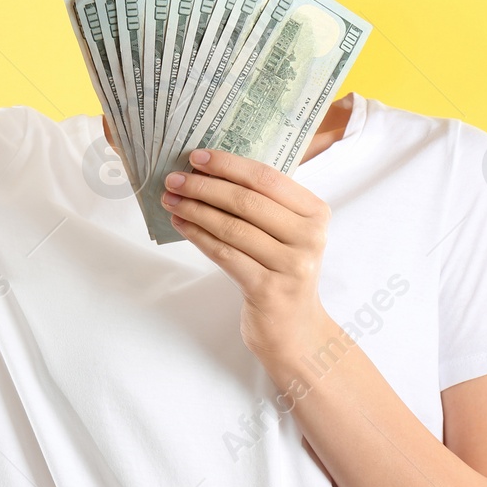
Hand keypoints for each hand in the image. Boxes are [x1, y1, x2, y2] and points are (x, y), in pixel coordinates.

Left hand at [160, 148, 333, 363]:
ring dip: (195, 210)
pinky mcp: (269, 289)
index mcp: (315, 213)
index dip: (229, 165)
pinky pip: (224, 254)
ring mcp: (292, 265)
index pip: (267, 178)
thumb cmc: (282, 270)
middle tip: (174, 179)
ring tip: (170, 200)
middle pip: (247, 201)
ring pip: (232, 227)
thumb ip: (261, 202)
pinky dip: (198, 236)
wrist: (295, 329)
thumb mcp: (285, 232)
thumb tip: (207, 170)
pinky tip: (180, 224)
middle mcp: (309, 237)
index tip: (197, 157)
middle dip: (204, 186)